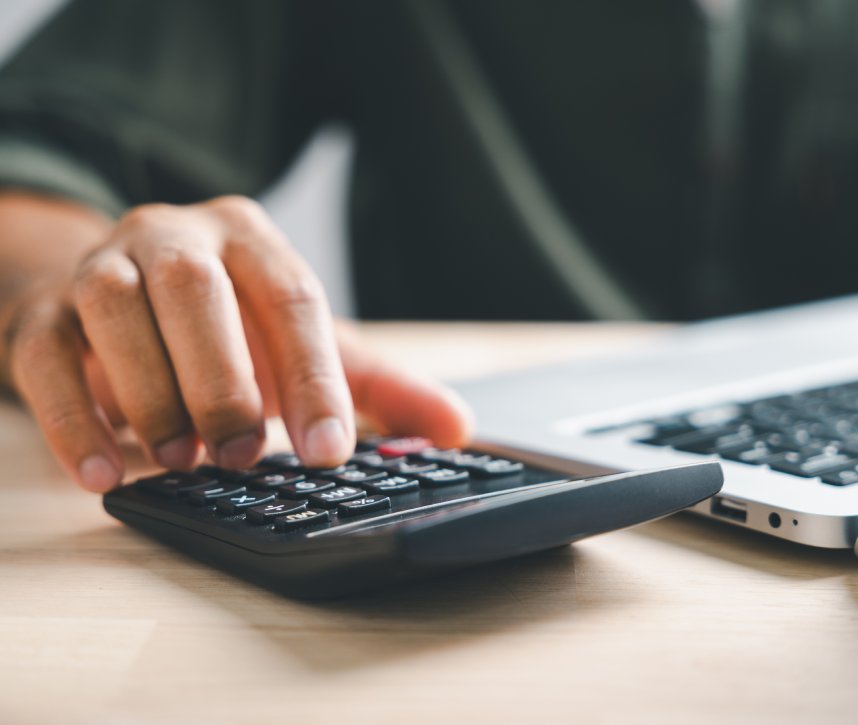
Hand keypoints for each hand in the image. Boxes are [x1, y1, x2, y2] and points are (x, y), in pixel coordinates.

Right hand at [0, 195, 472, 491]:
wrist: (130, 294)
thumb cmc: (234, 326)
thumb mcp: (310, 347)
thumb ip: (380, 387)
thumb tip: (460, 429)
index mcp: (252, 238)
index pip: (291, 297)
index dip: (313, 376)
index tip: (331, 451)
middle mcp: (176, 235)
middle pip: (196, 289)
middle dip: (223, 377)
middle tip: (246, 453)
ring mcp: (103, 266)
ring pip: (115, 309)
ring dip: (151, 392)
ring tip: (183, 462)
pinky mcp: (43, 313)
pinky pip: (45, 356)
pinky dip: (73, 418)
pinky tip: (105, 474)